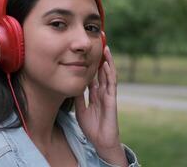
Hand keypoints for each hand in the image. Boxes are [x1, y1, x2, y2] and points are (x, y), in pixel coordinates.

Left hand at [74, 46, 127, 165]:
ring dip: (108, 62)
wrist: (100, 140)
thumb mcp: (81, 109)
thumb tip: (74, 85)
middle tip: (99, 45)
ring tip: (105, 48)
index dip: (90, 65)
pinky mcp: (112, 100)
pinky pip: (111, 84)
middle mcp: (103, 92)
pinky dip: (109, 74)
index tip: (86, 53)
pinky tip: (106, 64)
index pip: (93, 76)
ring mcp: (108, 95)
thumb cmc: (92, 127)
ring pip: (109, 75)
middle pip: (102, 72)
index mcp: (95, 94)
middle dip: (101, 59)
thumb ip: (79, 97)